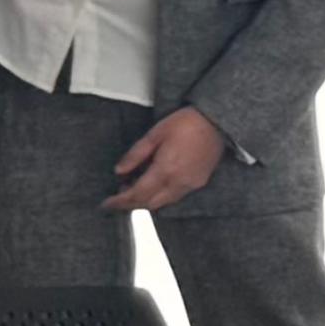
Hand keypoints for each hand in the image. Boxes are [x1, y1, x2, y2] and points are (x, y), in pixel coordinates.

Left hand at [104, 106, 225, 213]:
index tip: (107, 204)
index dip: (120, 201)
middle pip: (149, 204)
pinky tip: (154, 184)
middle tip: (118, 196)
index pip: (137, 194)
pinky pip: (175, 197)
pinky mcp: (198, 183)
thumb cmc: (186, 123)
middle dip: (131, 203)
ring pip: (162, 203)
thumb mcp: (155, 134)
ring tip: (133, 187)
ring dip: (146, 200)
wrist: (217, 122)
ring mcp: (190, 186)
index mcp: (165, 170)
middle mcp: (178, 183)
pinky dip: (160, 196)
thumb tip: (119, 171)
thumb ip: (135, 155)